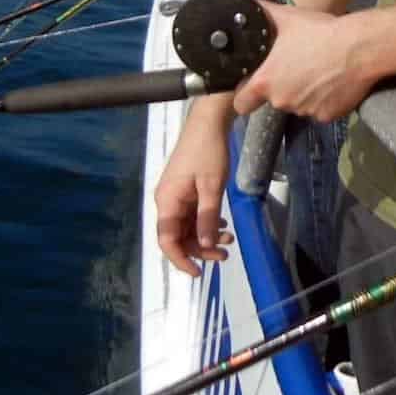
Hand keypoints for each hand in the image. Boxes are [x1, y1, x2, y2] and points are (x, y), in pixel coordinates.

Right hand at [155, 102, 235, 274]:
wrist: (209, 122)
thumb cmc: (209, 152)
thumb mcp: (212, 187)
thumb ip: (207, 217)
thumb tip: (204, 245)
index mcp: (167, 201)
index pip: (167, 241)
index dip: (180, 260)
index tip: (198, 273)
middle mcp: (167, 201)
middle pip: (179, 236)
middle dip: (200, 248)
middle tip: (225, 254)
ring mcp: (176, 195)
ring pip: (187, 226)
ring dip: (206, 235)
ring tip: (229, 238)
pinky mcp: (185, 189)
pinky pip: (192, 214)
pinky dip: (206, 222)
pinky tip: (222, 223)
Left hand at [231, 4, 373, 122]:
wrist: (360, 48)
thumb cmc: (321, 32)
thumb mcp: (288, 17)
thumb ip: (264, 14)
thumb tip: (250, 5)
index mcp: (265, 81)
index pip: (241, 103)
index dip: (245, 95)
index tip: (254, 87)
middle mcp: (281, 100)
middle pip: (274, 99)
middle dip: (282, 87)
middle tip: (297, 67)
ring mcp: (305, 111)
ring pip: (298, 104)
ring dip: (303, 93)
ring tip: (318, 71)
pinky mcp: (326, 116)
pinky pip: (319, 109)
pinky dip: (323, 100)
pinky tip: (332, 82)